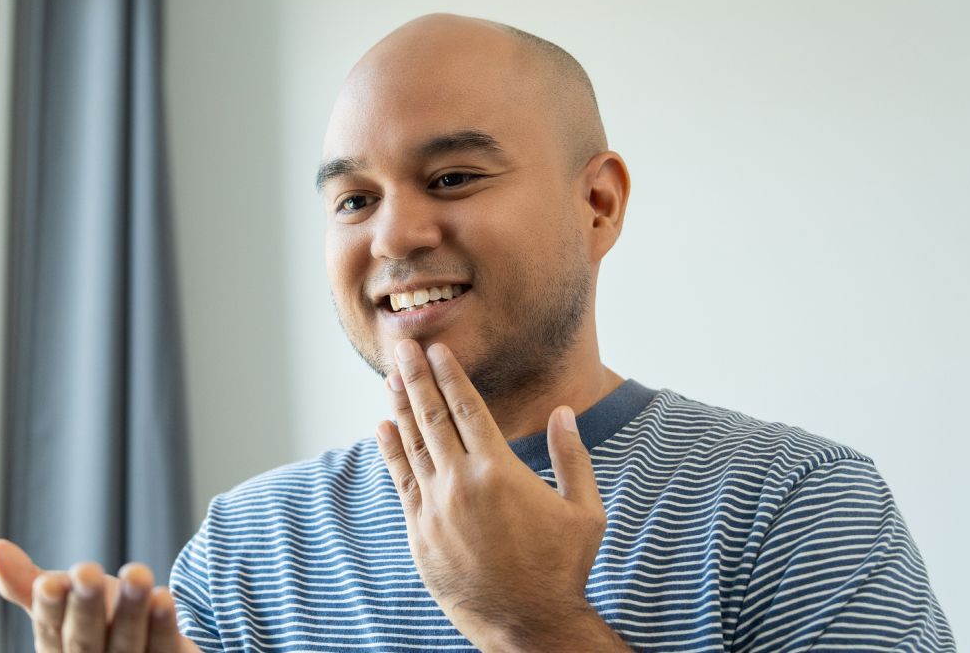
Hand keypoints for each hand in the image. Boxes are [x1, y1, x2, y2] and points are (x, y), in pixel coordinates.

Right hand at [0, 539, 199, 652]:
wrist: (148, 644)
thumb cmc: (98, 619)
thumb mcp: (62, 600)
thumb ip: (27, 582)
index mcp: (57, 650)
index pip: (49, 629)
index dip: (49, 607)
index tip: (48, 581)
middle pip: (84, 641)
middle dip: (86, 606)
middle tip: (87, 570)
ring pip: (127, 644)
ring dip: (131, 610)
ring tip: (138, 572)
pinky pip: (164, 649)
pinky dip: (163, 626)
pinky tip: (163, 597)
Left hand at [376, 340, 625, 650]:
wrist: (525, 622)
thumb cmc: (561, 568)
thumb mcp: (584, 512)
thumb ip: (572, 457)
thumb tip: (563, 412)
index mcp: (499, 471)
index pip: (467, 409)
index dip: (450, 376)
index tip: (436, 350)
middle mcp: (461, 483)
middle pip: (432, 417)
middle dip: (416, 378)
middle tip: (402, 347)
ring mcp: (435, 508)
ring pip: (412, 445)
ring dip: (400, 408)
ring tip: (390, 378)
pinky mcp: (420, 531)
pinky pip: (401, 480)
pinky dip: (391, 451)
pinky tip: (384, 428)